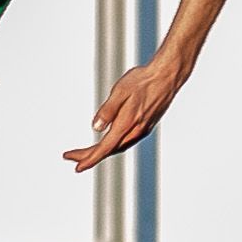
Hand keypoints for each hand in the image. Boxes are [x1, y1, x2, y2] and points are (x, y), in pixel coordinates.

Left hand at [69, 51, 184, 170]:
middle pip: (109, 150)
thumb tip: (96, 127)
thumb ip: (108, 110)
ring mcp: (142, 130)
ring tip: (86, 152)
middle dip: (89, 156)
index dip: (89, 158)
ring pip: (118, 147)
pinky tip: (108, 141)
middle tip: (73, 158)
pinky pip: (126, 142)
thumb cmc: (144, 80)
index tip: (76, 165)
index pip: (104, 148)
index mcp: (127, 124)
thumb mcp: (120, 91)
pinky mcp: (146, 126)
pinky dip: (113, 145)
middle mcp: (135, 131)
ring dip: (101, 152)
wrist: (167, 76)